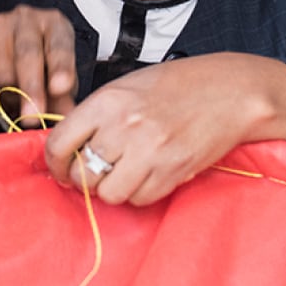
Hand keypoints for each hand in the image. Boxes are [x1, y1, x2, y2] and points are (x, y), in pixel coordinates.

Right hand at [0, 5, 78, 126]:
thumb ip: (61, 98)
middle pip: (28, 55)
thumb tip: (66, 116)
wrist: (8, 60)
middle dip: (31, 89)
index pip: (59, 45)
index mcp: (54, 24)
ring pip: (2, 70)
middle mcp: (26, 18)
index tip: (59, 89)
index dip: (60, 68)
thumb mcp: (57, 82)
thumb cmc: (41, 69)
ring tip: (15, 103)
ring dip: (8, 96)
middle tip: (32, 118)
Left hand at [44, 55, 254, 205]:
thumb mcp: (127, 87)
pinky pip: (139, 199)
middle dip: (83, 180)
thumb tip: (68, 147)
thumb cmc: (178, 86)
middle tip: (93, 174)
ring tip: (126, 173)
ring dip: (113, 189)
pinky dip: (140, 193)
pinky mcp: (172, 171)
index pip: (59, 143)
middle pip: (81, 174)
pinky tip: (149, 174)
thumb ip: (96, 115)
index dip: (55, 163)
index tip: (61, 168)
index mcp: (107, 101)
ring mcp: (149, 151)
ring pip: (109, 193)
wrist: (229, 91)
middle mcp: (124, 126)